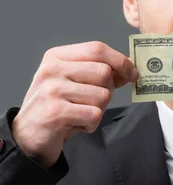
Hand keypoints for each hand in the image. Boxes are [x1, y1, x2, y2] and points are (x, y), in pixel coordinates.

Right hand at [11, 42, 137, 166]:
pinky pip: (94, 115)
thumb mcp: (72, 81)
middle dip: (108, 89)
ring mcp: (53, 90)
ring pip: (102, 95)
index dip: (120, 60)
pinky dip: (91, 124)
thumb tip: (128, 69)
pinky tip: (77, 124)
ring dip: (98, 110)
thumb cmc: (56, 105)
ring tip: (80, 114)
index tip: (132, 73)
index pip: (97, 49)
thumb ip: (96, 72)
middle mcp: (53, 69)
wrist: (27, 136)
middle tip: (95, 101)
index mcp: (57, 56)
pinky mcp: (56, 113)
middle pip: (103, 72)